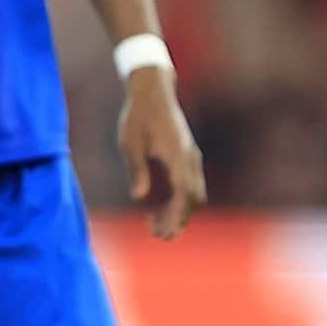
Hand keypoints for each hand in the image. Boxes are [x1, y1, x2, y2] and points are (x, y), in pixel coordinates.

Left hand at [119, 67, 206, 239]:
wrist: (153, 91)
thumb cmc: (138, 115)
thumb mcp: (130, 143)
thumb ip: (136, 169)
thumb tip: (138, 196)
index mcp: (177, 155)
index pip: (184, 194)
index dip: (175, 216)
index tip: (160, 231)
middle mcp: (190, 158)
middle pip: (194, 200)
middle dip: (179, 220)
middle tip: (157, 234)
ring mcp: (191, 158)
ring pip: (195, 195)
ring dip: (180, 212)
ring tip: (155, 224)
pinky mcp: (188, 157)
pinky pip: (191, 186)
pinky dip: (181, 201)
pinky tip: (162, 207)